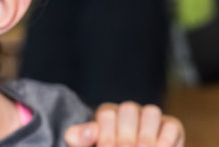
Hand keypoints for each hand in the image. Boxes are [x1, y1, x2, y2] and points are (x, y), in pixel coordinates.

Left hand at [65, 101, 183, 146]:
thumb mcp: (87, 146)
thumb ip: (80, 139)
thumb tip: (90, 130)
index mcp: (108, 115)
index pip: (107, 113)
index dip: (106, 132)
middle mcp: (129, 112)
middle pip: (129, 109)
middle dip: (126, 133)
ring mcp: (151, 118)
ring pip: (151, 112)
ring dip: (146, 134)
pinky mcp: (171, 126)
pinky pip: (172, 125)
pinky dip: (166, 138)